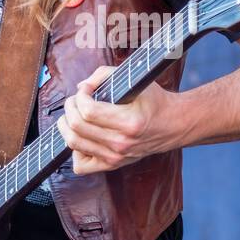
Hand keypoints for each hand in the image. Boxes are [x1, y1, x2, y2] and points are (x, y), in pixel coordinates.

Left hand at [55, 65, 179, 174]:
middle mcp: (121, 143)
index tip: (85, 89)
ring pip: (74, 144)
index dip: (80, 96)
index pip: (88, 111)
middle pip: (77, 127)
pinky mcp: (112, 164)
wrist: (172, 125)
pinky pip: (80, 165)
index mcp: (129, 122)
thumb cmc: (154, 102)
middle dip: (70, 107)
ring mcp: (116, 157)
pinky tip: (83, 136)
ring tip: (73, 115)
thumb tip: (80, 87)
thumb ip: (104, 75)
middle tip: (75, 100)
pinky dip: (75, 150)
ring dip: (66, 126)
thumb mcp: (135, 80)